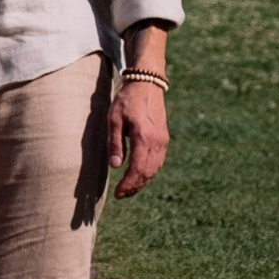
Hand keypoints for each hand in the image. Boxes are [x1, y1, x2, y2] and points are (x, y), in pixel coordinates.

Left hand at [109, 68, 169, 198]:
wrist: (147, 83)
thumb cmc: (127, 100)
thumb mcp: (114, 119)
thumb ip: (115, 143)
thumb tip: (115, 166)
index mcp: (143, 136)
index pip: (137, 168)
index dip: (128, 184)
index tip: (117, 193)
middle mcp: (157, 141)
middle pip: (147, 172)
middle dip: (134, 186)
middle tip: (121, 195)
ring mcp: (163, 140)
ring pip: (155, 169)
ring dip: (142, 181)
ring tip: (129, 188)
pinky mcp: (164, 138)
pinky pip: (158, 162)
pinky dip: (149, 172)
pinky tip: (139, 175)